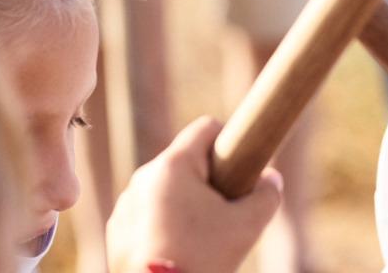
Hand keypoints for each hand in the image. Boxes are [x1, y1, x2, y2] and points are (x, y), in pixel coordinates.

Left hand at [106, 117, 282, 272]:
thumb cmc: (202, 260)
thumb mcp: (248, 225)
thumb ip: (267, 194)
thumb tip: (270, 179)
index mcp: (173, 167)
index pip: (207, 128)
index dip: (230, 142)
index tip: (242, 167)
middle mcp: (143, 178)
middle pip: (187, 162)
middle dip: (210, 180)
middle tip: (226, 211)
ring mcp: (126, 205)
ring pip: (166, 189)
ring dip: (186, 203)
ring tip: (201, 236)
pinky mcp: (117, 230)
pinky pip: (148, 213)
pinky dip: (164, 224)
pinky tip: (179, 249)